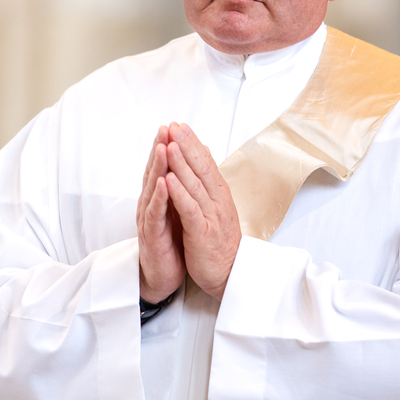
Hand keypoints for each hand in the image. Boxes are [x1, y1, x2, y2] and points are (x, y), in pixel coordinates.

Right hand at [136, 126, 185, 303]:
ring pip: (152, 188)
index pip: (163, 167)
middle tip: (166, 128)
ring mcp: (149, 218)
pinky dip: (159, 197)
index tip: (174, 126)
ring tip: (163, 147)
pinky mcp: (151, 235)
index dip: (167, 146)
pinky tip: (163, 183)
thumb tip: (186, 165)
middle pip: (155, 171)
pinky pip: (154, 213)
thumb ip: (178, 188)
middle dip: (160, 148)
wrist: (161, 275)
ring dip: (157, 167)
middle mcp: (150, 203)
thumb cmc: (170, 241)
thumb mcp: (176, 210)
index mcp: (159, 197)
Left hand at [164, 122, 241, 300]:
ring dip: (181, 163)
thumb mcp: (216, 207)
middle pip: (201, 167)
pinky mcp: (203, 233)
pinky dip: (179, 193)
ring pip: (194, 184)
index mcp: (219, 194)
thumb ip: (208, 183)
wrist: (230, 274)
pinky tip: (169, 179)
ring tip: (170, 144)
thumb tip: (204, 156)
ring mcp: (211, 216)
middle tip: (173, 126)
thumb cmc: (220, 241)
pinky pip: (190, 209)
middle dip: (186, 145)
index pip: (205, 162)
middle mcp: (217, 201)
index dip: (192, 143)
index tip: (179, 125)